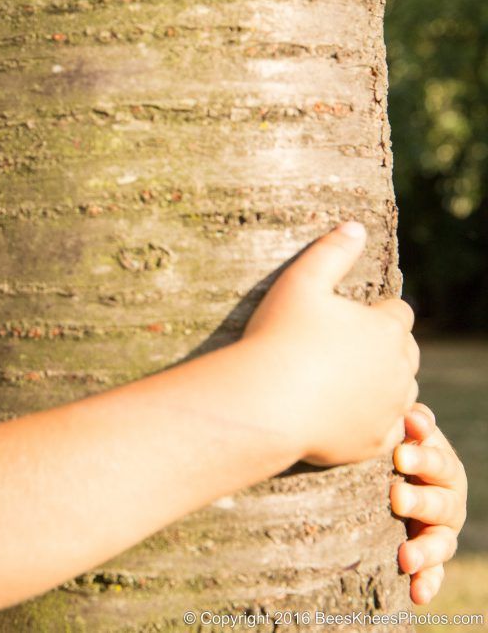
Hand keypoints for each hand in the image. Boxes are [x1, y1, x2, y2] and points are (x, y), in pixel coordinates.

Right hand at [241, 222, 419, 465]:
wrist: (264, 403)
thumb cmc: (279, 339)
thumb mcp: (299, 283)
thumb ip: (331, 251)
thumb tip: (355, 226)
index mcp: (387, 329)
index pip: (398, 314)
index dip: (373, 314)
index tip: (344, 319)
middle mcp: (398, 370)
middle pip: (404, 354)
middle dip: (382, 350)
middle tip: (341, 351)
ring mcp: (388, 409)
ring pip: (400, 393)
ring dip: (381, 386)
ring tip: (343, 382)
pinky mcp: (373, 442)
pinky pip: (387, 431)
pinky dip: (372, 423)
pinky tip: (344, 414)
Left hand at [390, 402, 466, 604]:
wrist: (372, 476)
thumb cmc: (381, 448)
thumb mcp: (391, 434)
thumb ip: (404, 424)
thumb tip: (410, 415)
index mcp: (437, 462)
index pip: (436, 457)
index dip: (422, 455)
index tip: (399, 455)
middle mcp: (445, 495)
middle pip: (441, 499)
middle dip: (420, 500)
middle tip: (395, 498)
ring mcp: (439, 528)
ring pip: (441, 539)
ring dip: (426, 549)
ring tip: (406, 556)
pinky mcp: (430, 555)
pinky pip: (433, 573)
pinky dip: (427, 583)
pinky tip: (417, 594)